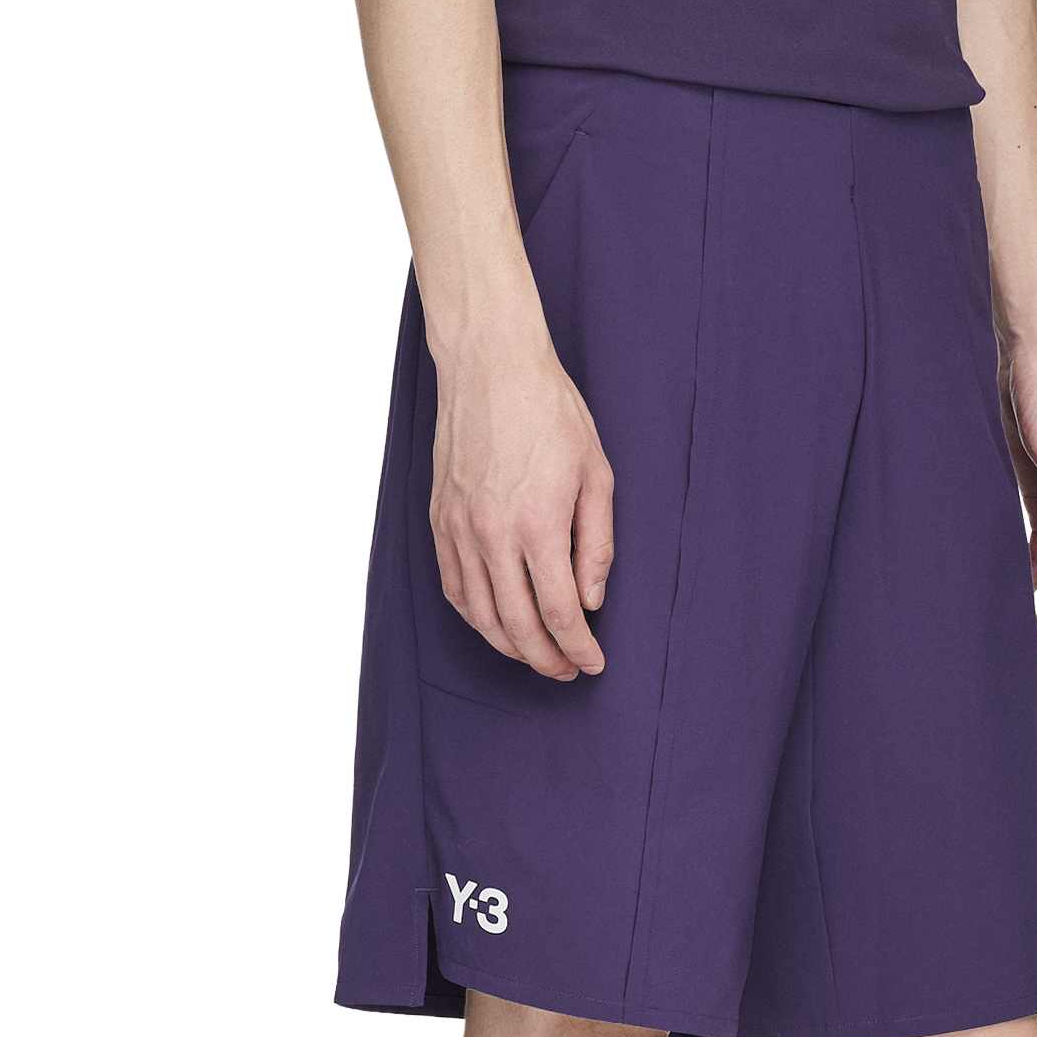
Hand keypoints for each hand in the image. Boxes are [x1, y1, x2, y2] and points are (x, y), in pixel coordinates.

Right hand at [428, 338, 614, 680]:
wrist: (490, 365)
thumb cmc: (550, 412)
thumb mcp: (597, 475)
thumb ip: (597, 545)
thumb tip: (593, 600)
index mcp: (538, 525)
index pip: (561, 613)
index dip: (579, 649)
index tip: (594, 664)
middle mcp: (492, 535)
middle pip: (518, 626)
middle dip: (546, 660)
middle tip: (567, 671)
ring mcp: (459, 529)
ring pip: (480, 615)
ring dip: (509, 647)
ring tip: (535, 656)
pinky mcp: (438, 520)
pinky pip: (453, 587)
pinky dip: (474, 617)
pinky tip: (495, 624)